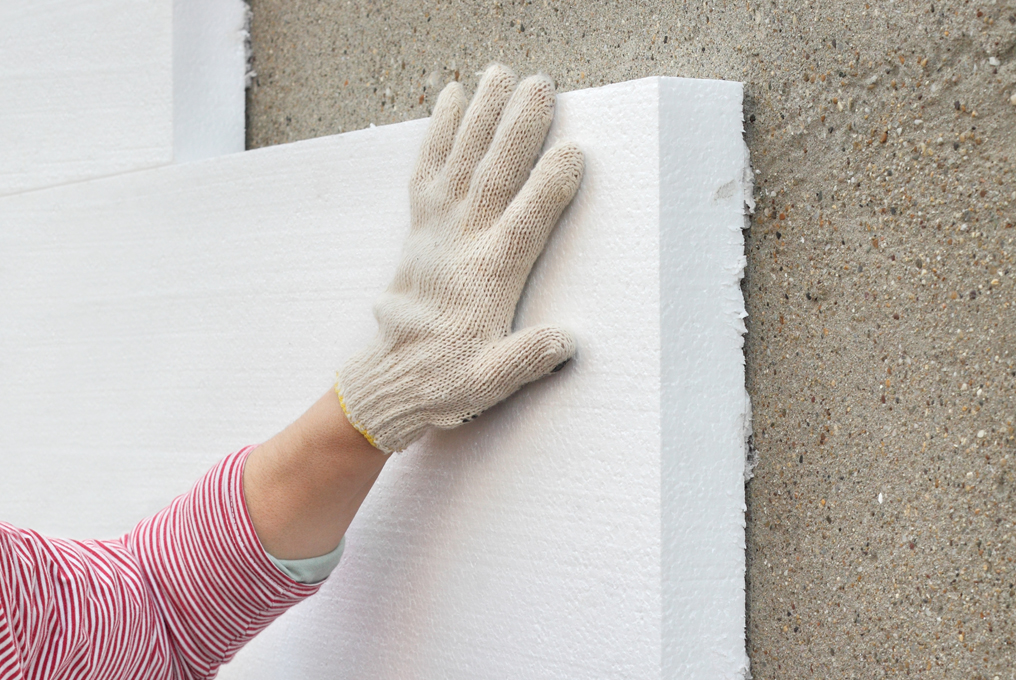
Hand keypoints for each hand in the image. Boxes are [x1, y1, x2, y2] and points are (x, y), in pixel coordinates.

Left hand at [336, 63, 583, 452]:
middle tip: (541, 86)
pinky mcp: (419, 226)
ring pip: (462, 161)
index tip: (574, 151)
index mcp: (488, 278)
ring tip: (501, 74)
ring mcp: (437, 230)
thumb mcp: (491, 381)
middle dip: (518, 129)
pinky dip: (437, 132)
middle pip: (494, 176)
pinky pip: (427, 169)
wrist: (392, 378)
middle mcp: (462, 244)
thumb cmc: (448, 379)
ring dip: (481, 115)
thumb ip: (526, 359)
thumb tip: (565, 342)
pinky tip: (450, 97)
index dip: (549, 187)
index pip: (526, 224)